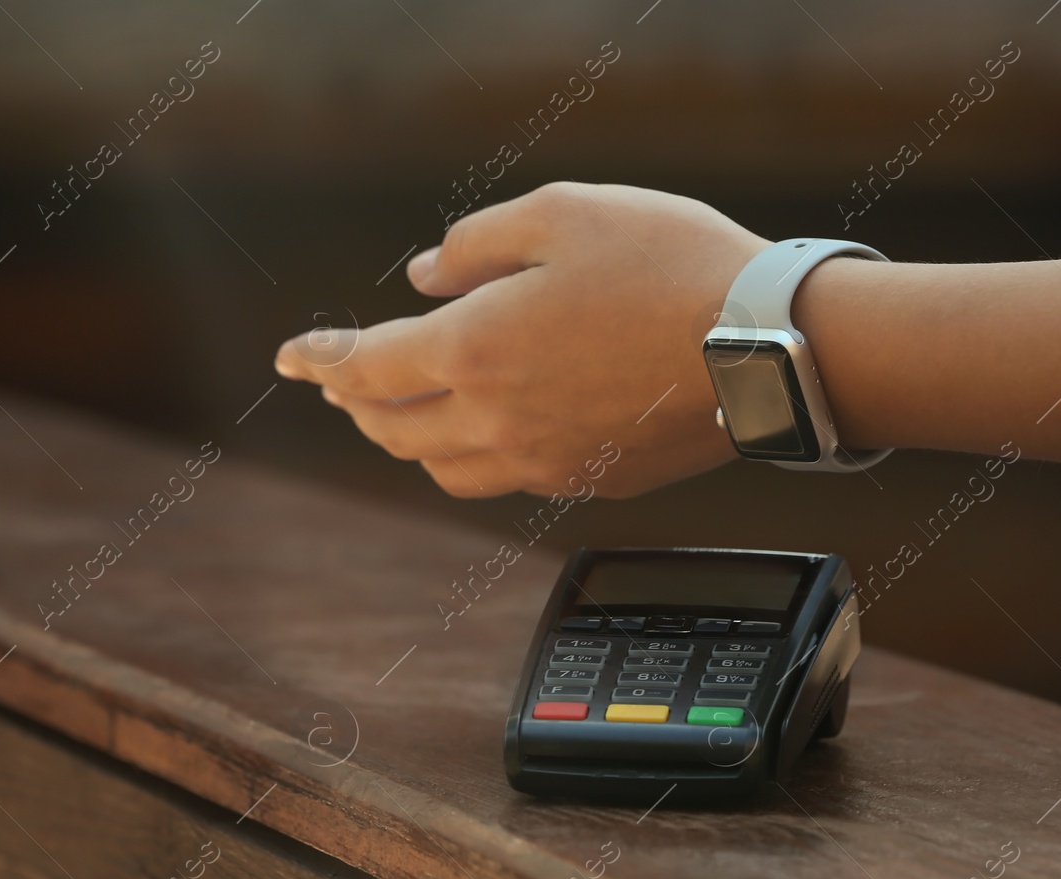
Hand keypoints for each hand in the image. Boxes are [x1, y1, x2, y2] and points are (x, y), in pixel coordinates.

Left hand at [273, 182, 769, 498]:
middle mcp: (496, 420)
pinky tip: (484, 428)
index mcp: (476, 349)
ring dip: (407, 437)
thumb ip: (477, 245)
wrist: (768, 347)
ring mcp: (541, 462)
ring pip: (441, 467)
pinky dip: (468, 455)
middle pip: (392, 427)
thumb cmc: (673, 268)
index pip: (365, 367)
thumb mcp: (564, 214)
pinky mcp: (587, 482)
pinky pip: (501, 480)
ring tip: (403, 408)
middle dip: (356, 400)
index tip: (292, 357)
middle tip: (343, 380)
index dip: (320, 360)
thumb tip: (424, 279)